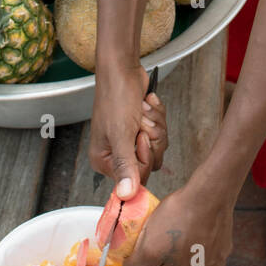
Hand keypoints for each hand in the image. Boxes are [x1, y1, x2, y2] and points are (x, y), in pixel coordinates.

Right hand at [90, 63, 167, 198]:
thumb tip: (126, 195)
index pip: (136, 179)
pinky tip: (146, 105)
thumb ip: (125, 166)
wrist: (123, 70)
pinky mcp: (142, 128)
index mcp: (104, 161)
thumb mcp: (121, 134)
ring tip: (142, 111)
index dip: (144, 157)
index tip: (141, 137)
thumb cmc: (115, 97)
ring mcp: (131, 141)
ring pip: (158, 146)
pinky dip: (157, 116)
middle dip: (152, 137)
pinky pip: (161, 132)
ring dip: (155, 124)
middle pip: (151, 162)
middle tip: (140, 122)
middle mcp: (117, 154)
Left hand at [121, 179, 233, 265]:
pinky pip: (199, 252)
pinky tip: (190, 227)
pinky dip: (192, 243)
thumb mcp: (147, 248)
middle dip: (158, 256)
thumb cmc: (180, 218)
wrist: (210, 193)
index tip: (142, 243)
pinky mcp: (222, 251)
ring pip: (182, 263)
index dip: (139, 261)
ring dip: (175, 251)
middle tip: (157, 234)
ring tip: (174, 228)